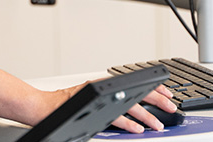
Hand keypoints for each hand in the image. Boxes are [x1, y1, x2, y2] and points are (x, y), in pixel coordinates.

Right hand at [33, 80, 176, 133]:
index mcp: (103, 85)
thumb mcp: (90, 100)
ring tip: (157, 123)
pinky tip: (137, 129)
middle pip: (135, 91)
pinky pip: (113, 117)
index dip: (153, 88)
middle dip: (156, 100)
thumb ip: (107, 102)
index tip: (168, 94)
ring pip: (128, 105)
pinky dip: (127, 123)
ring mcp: (96, 99)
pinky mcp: (91, 110)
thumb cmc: (63, 105)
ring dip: (145, 115)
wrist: (40, 106)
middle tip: (171, 107)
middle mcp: (102, 89)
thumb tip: (129, 111)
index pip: (133, 83)